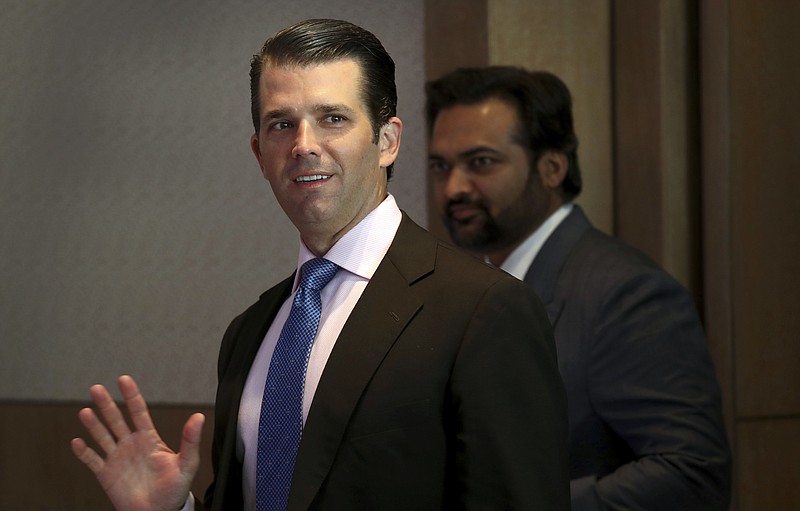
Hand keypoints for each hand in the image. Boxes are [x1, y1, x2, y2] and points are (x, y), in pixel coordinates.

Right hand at [71, 375, 204, 510]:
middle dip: (107, 404)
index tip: (123, 380)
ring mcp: (118, 458)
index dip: (131, 396)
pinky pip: (93, 461)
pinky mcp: (107, 474)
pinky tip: (77, 441)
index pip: (138, 412)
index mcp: (149, 439)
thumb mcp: (187, 463)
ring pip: (102, 436)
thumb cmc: (175, 489)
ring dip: (93, 424)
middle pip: (116, 420)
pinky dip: (84, 452)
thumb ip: (191, 440)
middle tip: (97, 388)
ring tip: (85, 411)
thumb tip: (199, 417)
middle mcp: (131, 444)